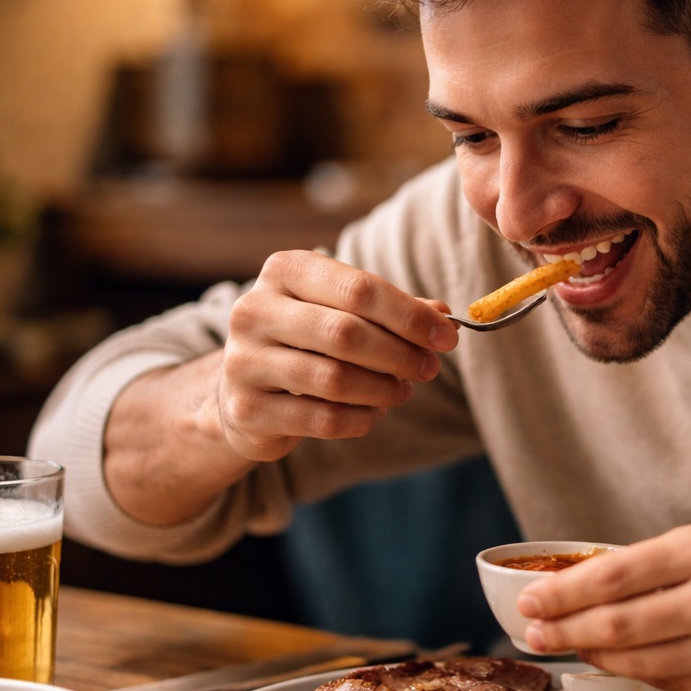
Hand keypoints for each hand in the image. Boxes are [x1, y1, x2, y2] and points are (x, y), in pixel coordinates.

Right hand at [217, 250, 458, 461]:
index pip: (359, 288)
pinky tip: (373, 414)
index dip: (410, 316)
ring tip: (402, 391)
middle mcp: (254, 310)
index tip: (447, 337)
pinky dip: (359, 419)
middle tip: (429, 368)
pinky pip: (321, 419)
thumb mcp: (344, 311)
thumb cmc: (307, 341)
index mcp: (284, 271)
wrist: (245, 388)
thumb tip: (444, 317)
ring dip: (383, 389)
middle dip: (400, 354)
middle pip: (346, 333)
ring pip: (334, 379)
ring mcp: (243, 360)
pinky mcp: (247, 409)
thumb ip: (392, 312)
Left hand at [517, 522, 690, 690]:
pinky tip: (611, 662)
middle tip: (531, 631)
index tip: (528, 598)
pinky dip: (632, 672)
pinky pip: (664, 682)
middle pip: (615, 624)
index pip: (615, 574)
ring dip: (589, 656)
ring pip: (634, 661)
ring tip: (564, 646)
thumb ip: (658, 565)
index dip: (563, 592)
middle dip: (562, 629)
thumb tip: (581, 587)